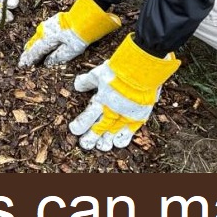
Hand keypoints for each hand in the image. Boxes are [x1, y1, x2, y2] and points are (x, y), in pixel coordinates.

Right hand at [18, 0, 120, 67]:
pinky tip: (39, 40)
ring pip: (36, 37)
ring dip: (32, 45)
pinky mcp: (53, 21)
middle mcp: (44, 32)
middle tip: (23, 60)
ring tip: (28, 51)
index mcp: (46, 40)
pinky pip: (41, 32)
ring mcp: (47, 25)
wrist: (86, 16)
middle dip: (28, 52)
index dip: (29, 59)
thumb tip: (47, 63)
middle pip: (33, 44)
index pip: (35, 52)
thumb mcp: (69, 51)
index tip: (23, 65)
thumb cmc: (78, 35)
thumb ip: (57, 57)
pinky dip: (38, 39)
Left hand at [69, 34, 179, 150]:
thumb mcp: (98, 73)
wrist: (142, 71)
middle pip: (99, 129)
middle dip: (91, 138)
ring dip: (106, 141)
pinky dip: (123, 139)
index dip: (79, 126)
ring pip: (113, 134)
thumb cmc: (119, 70)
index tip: (74, 130)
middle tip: (85, 144)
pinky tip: (118, 143)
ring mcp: (126, 116)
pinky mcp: (138, 117)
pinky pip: (129, 133)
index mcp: (101, 101)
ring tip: (102, 146)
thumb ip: (87, 81)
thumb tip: (77, 85)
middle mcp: (112, 112)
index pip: (87, 118)